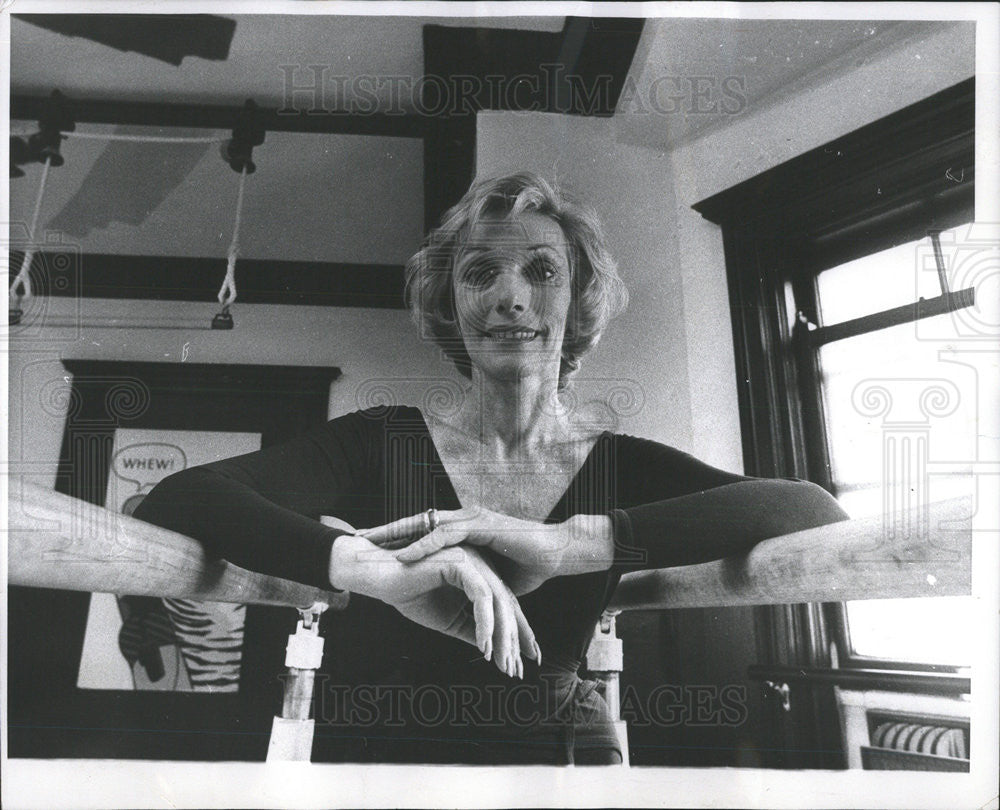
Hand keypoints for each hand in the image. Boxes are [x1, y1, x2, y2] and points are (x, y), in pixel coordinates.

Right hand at [326, 528, 537, 676]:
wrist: (379, 578)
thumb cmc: (409, 594)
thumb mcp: (448, 620)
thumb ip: (471, 629)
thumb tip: (491, 651)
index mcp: (480, 576)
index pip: (503, 608)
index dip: (512, 637)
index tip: (518, 665)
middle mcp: (481, 566)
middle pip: (506, 605)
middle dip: (513, 639)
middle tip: (516, 670)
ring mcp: (472, 561)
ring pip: (497, 601)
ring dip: (502, 635)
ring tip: (503, 663)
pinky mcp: (460, 562)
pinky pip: (480, 595)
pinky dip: (484, 622)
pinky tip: (484, 645)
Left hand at [357, 507, 614, 594]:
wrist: (557, 551)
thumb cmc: (527, 565)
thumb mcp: (487, 575)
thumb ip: (468, 579)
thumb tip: (455, 597)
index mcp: (462, 528)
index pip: (421, 530)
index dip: (394, 537)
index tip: (367, 545)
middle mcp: (463, 518)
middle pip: (414, 522)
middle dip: (384, 530)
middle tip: (355, 536)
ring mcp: (471, 519)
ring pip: (424, 525)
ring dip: (395, 535)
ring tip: (370, 543)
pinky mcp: (481, 526)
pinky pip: (446, 535)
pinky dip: (423, 545)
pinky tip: (404, 553)